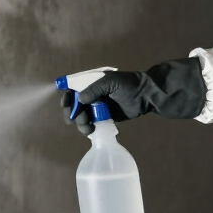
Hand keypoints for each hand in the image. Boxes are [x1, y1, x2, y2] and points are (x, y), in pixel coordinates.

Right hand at [61, 59, 205, 135]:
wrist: (145, 95)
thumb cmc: (128, 84)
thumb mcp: (109, 83)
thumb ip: (93, 90)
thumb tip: (79, 101)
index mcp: (91, 83)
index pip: (72, 89)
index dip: (67, 97)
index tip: (66, 105)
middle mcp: (92, 95)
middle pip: (74, 105)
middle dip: (73, 113)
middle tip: (78, 119)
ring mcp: (98, 107)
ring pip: (82, 117)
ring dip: (81, 123)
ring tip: (88, 128)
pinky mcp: (105, 118)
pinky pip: (92, 124)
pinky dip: (89, 128)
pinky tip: (92, 130)